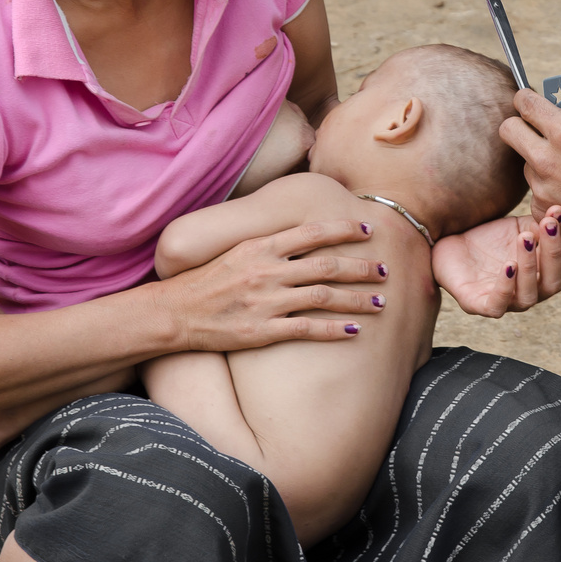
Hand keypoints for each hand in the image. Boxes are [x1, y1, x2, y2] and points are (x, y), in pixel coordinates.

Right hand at [155, 220, 388, 350]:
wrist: (175, 313)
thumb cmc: (206, 281)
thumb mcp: (235, 250)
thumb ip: (268, 243)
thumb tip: (300, 235)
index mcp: (261, 247)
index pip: (311, 232)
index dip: (343, 231)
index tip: (367, 231)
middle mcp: (267, 271)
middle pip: (327, 265)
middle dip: (361, 267)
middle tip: (385, 270)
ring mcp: (266, 301)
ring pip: (324, 297)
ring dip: (356, 299)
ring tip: (379, 302)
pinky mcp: (263, 331)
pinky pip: (307, 329)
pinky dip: (334, 330)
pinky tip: (354, 331)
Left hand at [432, 205, 560, 316]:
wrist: (449, 241)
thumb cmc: (488, 238)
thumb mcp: (517, 227)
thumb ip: (539, 224)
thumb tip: (558, 211)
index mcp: (539, 276)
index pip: (558, 262)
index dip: (560, 238)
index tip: (557, 211)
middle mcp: (526, 293)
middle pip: (551, 284)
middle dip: (552, 254)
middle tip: (547, 225)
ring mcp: (503, 302)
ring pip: (527, 296)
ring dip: (530, 266)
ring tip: (525, 239)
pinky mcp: (477, 305)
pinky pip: (497, 306)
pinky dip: (505, 287)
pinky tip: (509, 265)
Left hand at [499, 90, 560, 254]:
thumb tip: (558, 111)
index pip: (525, 102)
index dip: (525, 98)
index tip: (528, 101)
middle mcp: (545, 157)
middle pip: (507, 129)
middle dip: (517, 125)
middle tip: (532, 130)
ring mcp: (539, 186)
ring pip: (525, 162)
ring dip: (539, 162)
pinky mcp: (538, 209)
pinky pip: (535, 189)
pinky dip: (548, 189)